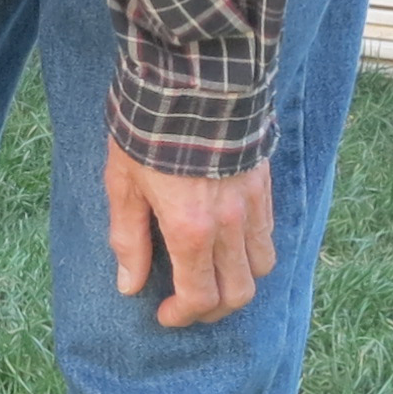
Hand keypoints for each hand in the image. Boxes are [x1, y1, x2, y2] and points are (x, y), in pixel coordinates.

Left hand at [103, 143, 275, 327]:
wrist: (192, 77)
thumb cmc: (147, 132)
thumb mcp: (123, 185)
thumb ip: (128, 239)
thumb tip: (129, 286)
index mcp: (191, 230)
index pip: (199, 297)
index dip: (182, 316)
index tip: (164, 315)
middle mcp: (229, 224)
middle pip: (238, 292)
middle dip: (213, 310)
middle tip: (188, 305)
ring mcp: (253, 204)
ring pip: (262, 266)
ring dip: (239, 281)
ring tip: (212, 276)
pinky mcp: (264, 184)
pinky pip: (269, 233)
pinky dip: (253, 250)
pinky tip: (229, 243)